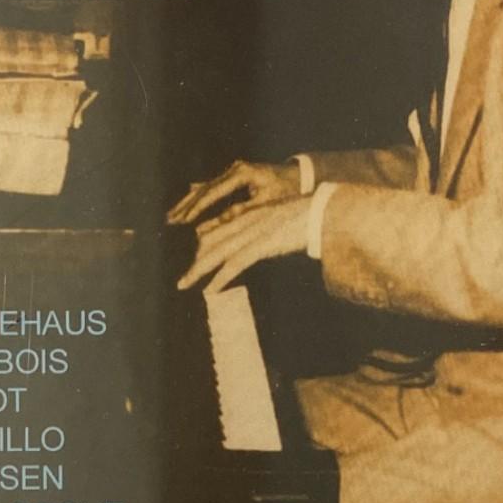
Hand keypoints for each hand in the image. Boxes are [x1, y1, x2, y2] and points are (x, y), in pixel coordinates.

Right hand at [166, 159, 300, 226]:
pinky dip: (200, 194)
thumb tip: (215, 225)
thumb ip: (240, 213)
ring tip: (172, 214)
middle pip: (205, 188)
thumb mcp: (265, 204)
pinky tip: (188, 195)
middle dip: (186, 205)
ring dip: (189, 201)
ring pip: (206, 187)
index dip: (198, 208)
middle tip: (169, 220)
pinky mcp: (235, 174)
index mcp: (242, 173)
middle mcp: (234, 168)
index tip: (184, 221)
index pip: (214, 192)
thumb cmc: (286, 192)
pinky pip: (213, 185)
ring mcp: (233, 170)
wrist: (300, 176)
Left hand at [177, 197, 310, 296]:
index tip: (188, 257)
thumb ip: (264, 228)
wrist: (322, 212)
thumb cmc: (307, 216)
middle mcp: (245, 221)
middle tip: (180, 277)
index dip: (200, 245)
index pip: (217, 230)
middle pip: (210, 241)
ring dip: (198, 271)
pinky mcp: (260, 245)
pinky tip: (210, 290)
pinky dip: (220, 279)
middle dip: (193, 260)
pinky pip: (234, 264)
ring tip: (184, 284)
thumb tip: (260, 241)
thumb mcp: (279, 219)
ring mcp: (251, 233)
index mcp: (248, 214)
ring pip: (216, 253)